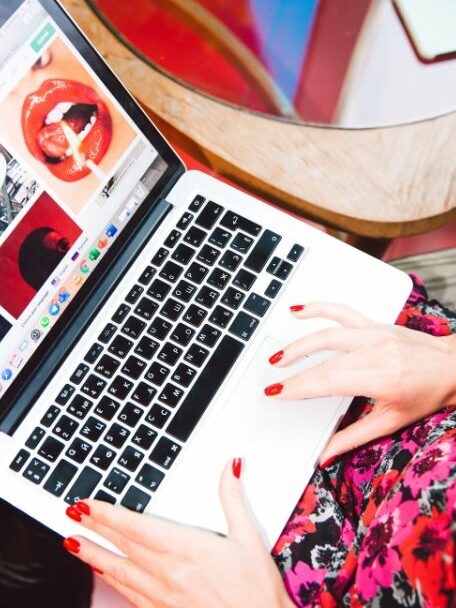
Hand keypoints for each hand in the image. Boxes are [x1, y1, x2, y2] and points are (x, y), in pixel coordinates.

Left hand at [64, 460, 294, 607]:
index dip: (108, 513)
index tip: (88, 503)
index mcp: (187, 548)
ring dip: (93, 556)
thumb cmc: (256, 590)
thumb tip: (231, 467)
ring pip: (119, 572)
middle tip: (71, 514)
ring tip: (73, 543)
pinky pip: (130, 596)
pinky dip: (111, 582)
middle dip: (94, 528)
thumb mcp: (249, 537)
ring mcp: (163, 596)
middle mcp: (169, 572)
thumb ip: (233, 498)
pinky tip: (102, 576)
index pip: (137, 526)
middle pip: (122, 546)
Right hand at [266, 303, 455, 462]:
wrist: (453, 367)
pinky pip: (342, 312)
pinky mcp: (375, 324)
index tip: (277, 392)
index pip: (329, 381)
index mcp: (382, 378)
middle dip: (294, 373)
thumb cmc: (428, 394)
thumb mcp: (392, 422)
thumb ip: (353, 437)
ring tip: (278, 357)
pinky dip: (319, 308)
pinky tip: (298, 310)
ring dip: (299, 345)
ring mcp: (375, 334)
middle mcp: (377, 352)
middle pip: (324, 361)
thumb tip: (325, 456)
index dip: (299, 387)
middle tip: (271, 382)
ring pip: (328, 334)